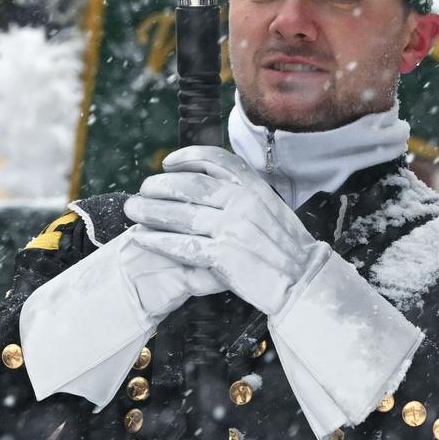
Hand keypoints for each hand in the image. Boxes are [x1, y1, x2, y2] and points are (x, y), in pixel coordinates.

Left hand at [124, 146, 321, 317]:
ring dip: (151, 212)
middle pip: (190, 185)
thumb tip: (214, 186)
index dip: (187, 157)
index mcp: (255, 188)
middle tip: (141, 192)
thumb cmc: (287, 250)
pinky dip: (158, 241)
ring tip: (133, 212)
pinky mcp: (225, 256)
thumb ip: (244, 196)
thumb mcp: (271, 210)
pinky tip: (142, 238)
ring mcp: (234, 228)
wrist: (304, 281)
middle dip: (159, 186)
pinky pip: (182, 245)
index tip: (167, 163)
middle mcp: (243, 202)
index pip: (215, 160)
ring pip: (181, 214)